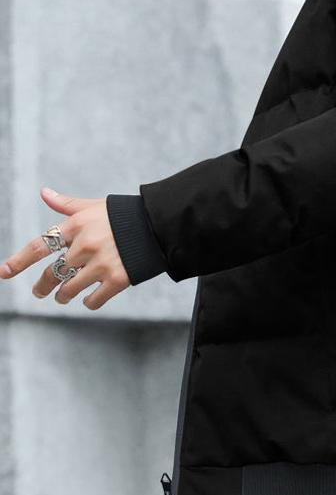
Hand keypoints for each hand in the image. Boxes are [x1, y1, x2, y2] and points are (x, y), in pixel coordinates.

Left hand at [0, 186, 130, 309]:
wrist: (161, 225)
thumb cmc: (126, 214)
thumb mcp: (95, 206)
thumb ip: (67, 204)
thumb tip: (44, 193)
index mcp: (76, 226)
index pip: (39, 246)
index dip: (18, 261)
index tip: (3, 273)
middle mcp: (85, 246)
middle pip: (52, 274)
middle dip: (43, 286)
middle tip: (41, 292)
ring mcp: (101, 264)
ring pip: (69, 290)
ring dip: (64, 296)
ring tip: (64, 296)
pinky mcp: (118, 280)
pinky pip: (93, 300)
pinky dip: (89, 301)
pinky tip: (91, 298)